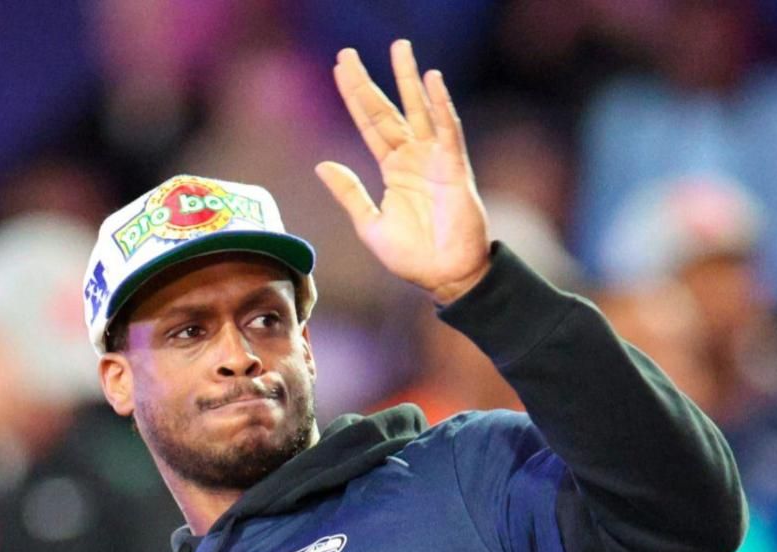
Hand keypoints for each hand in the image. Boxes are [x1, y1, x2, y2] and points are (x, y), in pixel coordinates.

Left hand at [318, 40, 491, 303]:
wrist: (444, 277)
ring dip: (408, 79)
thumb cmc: (412, 256)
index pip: (369, 124)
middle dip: (369, 81)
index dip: (354, 97)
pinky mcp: (454, 167)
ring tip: (399, 48)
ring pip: (419, 110)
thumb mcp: (370, 224)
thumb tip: (322, 165)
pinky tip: (432, 80)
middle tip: (348, 52)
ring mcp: (434, 159)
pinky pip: (447, 130)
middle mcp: (413, 157)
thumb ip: (349, 193)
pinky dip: (441, 105)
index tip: (339, 69)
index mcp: (392, 169)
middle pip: (387, 110)